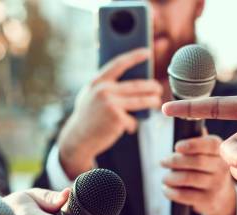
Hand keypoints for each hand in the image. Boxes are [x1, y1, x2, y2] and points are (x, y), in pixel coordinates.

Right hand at [58, 48, 162, 178]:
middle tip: (158, 88)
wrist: (78, 139)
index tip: (147, 52)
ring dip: (151, 101)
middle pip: (136, 85)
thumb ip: (105, 87)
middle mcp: (104, 90)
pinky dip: (131, 125)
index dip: (134, 56)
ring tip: (156, 102)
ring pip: (139, 101)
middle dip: (151, 87)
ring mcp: (111, 104)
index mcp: (97, 82)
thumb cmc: (87, 118)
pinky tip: (127, 128)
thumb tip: (130, 83)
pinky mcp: (117, 118)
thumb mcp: (90, 97)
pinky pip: (132, 120)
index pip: (119, 64)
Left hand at [161, 133, 236, 214]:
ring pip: (188, 178)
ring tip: (165, 178)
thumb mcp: (208, 153)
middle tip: (162, 162)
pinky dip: (171, 192)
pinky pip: (185, 195)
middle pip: (197, 161)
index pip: (210, 144)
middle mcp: (222, 167)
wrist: (221, 198)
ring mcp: (216, 185)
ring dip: (170, 177)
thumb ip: (198, 140)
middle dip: (175, 161)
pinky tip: (166, 190)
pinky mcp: (209, 200)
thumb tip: (186, 122)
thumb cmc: (208, 169)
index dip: (192, 144)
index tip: (176, 146)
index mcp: (221, 151)